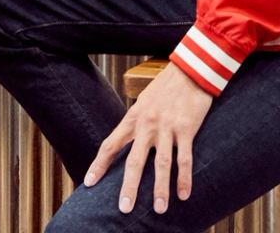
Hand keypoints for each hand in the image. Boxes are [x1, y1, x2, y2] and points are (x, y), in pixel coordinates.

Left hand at [85, 63, 213, 212]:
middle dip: (129, 187)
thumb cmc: (166, 87)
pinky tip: (184, 194)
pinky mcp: (186, 128)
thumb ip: (136, 122)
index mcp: (133, 118)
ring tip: (158, 209)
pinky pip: (185, 158)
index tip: (89, 183)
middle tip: (124, 209)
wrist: (190, 69)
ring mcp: (166, 127)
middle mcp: (147, 124)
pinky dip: (184, 178)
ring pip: (161, 164)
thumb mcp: (144, 102)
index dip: (99, 165)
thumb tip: (127, 141)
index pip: (110, 144)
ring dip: (160, 189)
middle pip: (135, 161)